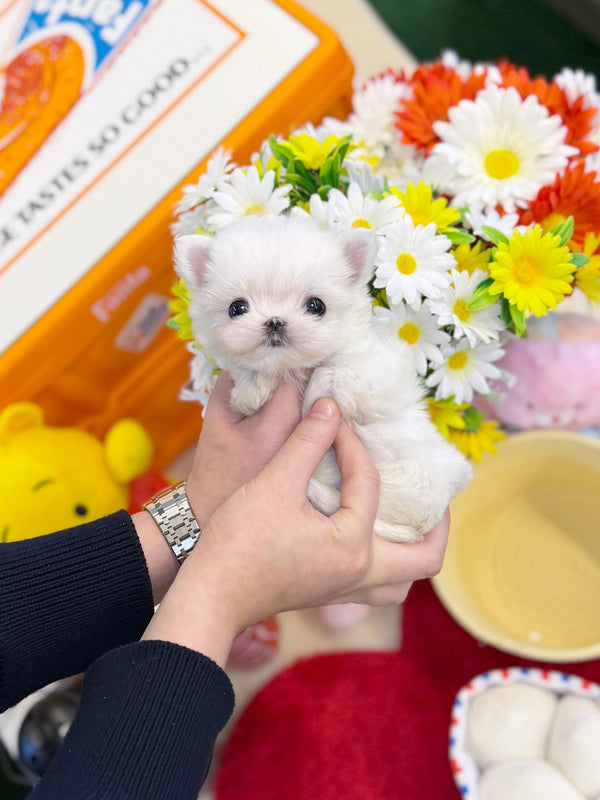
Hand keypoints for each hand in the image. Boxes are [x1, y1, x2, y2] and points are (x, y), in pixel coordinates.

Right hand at [142, 396, 449, 664]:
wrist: (210, 593)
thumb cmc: (240, 541)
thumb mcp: (275, 482)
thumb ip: (308, 440)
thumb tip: (331, 405)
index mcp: (354, 547)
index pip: (369, 483)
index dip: (352, 443)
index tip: (333, 418)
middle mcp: (359, 574)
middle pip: (424, 560)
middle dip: (436, 526)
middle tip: (432, 495)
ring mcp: (344, 589)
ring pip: (401, 581)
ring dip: (413, 551)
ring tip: (409, 519)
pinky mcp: (327, 592)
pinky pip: (377, 584)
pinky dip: (386, 561)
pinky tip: (366, 531)